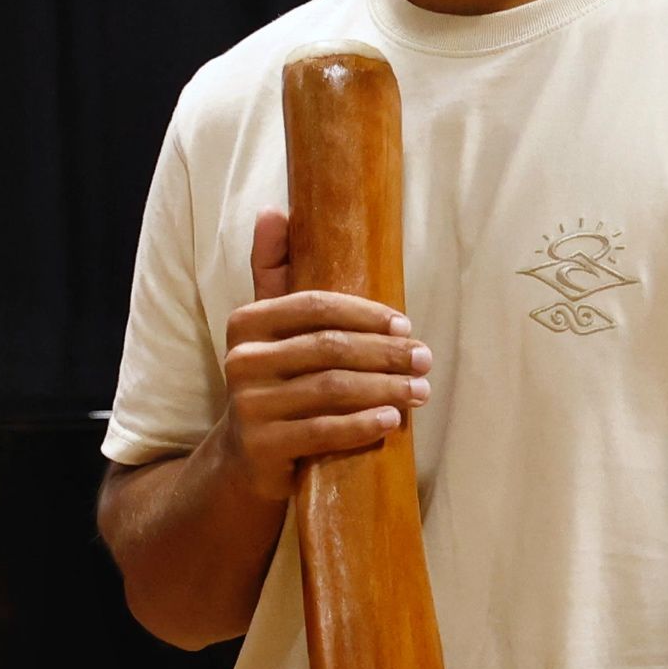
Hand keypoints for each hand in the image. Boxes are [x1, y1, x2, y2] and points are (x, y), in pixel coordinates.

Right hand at [216, 208, 428, 501]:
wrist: (245, 458)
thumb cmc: (274, 380)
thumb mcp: (270, 326)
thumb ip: (274, 270)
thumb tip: (274, 211)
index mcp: (246, 322)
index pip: (315, 305)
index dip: (365, 313)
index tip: (406, 323)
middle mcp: (241, 360)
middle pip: (330, 348)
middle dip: (386, 353)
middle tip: (425, 359)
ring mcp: (248, 406)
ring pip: (332, 389)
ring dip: (386, 389)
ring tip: (421, 391)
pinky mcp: (262, 447)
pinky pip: (323, 431)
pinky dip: (363, 425)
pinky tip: (392, 421)